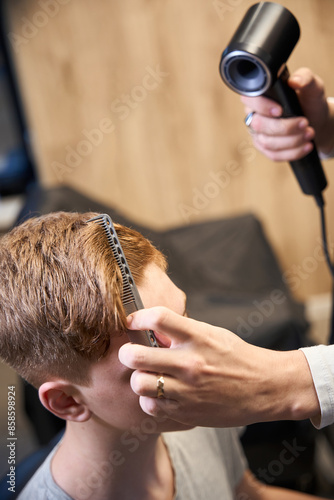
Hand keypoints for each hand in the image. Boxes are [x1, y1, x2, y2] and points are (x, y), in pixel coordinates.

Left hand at [118, 307, 319, 427]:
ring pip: (138, 383)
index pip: (157, 318)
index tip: (132, 321)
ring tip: (148, 375)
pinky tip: (161, 393)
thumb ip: (181, 332)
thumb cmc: (237, 357)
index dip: (137, 317)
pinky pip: (151, 406)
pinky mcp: (187, 412)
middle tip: (131, 352)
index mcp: (198, 337)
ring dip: (139, 378)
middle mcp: (190, 363)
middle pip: (135, 356)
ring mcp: (188, 390)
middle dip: (127, 352)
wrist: (264, 387)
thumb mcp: (212, 334)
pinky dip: (151, 399)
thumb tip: (150, 330)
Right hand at [241, 67, 333, 160]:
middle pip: (259, 125)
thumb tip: (294, 81)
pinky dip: (292, 152)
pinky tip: (306, 146)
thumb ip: (305, 78)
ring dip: (292, 141)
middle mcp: (255, 115)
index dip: (262, 106)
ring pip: (268, 143)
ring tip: (310, 133)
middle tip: (305, 123)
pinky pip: (274, 155)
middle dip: (284, 127)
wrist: (315, 119)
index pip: (249, 100)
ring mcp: (258, 134)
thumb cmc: (309, 101)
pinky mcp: (265, 149)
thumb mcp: (312, 86)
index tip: (280, 110)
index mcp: (260, 97)